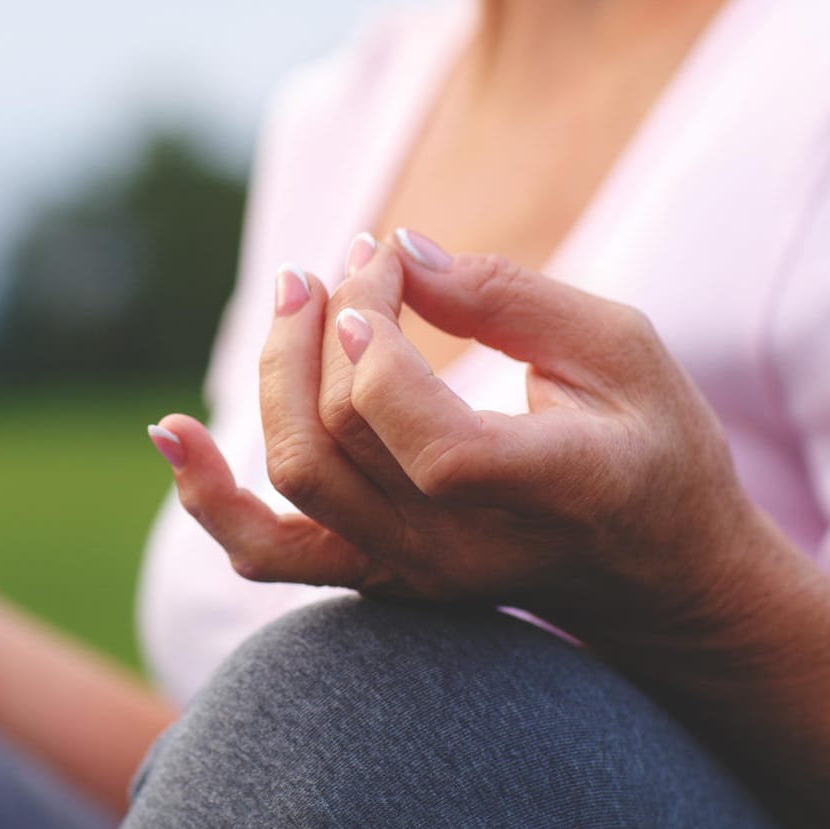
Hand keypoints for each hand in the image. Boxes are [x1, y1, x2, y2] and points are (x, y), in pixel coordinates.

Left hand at [152, 229, 778, 638]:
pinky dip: (209, 498)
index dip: (381, 357)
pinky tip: (170, 435)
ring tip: (296, 293)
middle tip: (352, 260)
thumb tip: (397, 252)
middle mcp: (472, 550)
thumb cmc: (654, 442)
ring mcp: (417, 574)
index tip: (379, 271)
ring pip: (297, 486)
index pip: (434, 446)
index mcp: (556, 490)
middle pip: (346, 447)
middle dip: (326, 330)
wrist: (659, 573)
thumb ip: (510, 296)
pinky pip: (268, 552)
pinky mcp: (378, 576)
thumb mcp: (622, 348)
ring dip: (273, 375)